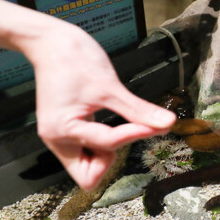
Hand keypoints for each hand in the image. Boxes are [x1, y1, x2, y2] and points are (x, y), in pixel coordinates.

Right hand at [29, 24, 174, 189]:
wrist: (51, 43)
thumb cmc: (75, 60)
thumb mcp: (110, 86)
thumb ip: (138, 110)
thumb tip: (168, 123)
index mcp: (62, 130)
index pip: (107, 145)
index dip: (134, 135)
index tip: (155, 124)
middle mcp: (57, 140)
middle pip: (88, 176)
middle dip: (110, 160)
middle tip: (123, 133)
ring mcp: (60, 138)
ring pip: (88, 167)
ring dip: (107, 152)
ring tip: (115, 123)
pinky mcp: (66, 132)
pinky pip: (87, 151)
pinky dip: (102, 144)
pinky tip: (109, 123)